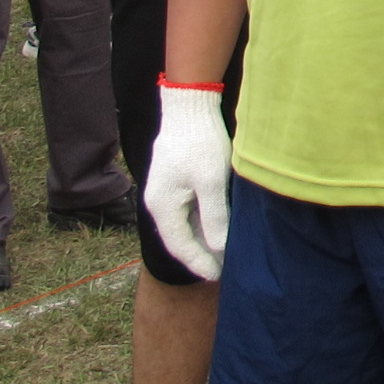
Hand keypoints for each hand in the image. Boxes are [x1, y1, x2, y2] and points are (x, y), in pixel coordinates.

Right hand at [143, 79, 232, 281]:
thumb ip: (214, 217)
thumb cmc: (199, 141)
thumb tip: (219, 249)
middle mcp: (159, 203)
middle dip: (201, 256)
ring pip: (184, 226)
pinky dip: (201, 224)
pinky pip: (187, 212)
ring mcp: (166, 193)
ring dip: (202, 240)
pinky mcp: (175, 182)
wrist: (189, 105)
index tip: (218, 278)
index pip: (180, 246)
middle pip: (180, 239)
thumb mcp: (211, 181)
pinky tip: (219, 228)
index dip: (200, 264)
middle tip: (224, 272)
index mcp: (162, 206)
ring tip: (224, 255)